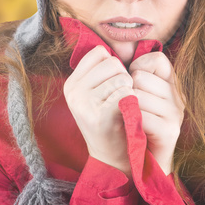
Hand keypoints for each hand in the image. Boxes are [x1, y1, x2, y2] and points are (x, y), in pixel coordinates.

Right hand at [64, 46, 132, 175]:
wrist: (114, 157)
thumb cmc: (113, 120)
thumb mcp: (100, 93)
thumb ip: (103, 71)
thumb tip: (117, 47)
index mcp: (72, 83)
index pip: (100, 54)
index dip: (115, 67)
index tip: (114, 86)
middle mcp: (73, 92)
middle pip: (113, 63)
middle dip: (124, 78)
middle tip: (121, 100)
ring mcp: (83, 104)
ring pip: (122, 78)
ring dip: (130, 91)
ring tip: (123, 109)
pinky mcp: (98, 116)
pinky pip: (125, 94)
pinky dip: (132, 103)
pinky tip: (126, 115)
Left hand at [128, 52, 184, 175]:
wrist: (135, 164)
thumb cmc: (128, 126)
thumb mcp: (132, 96)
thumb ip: (131, 75)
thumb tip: (113, 54)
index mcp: (171, 84)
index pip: (157, 59)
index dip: (137, 67)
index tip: (130, 84)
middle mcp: (177, 96)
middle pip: (142, 77)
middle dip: (127, 90)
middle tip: (128, 108)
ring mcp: (176, 114)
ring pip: (139, 96)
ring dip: (127, 108)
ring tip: (130, 120)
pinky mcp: (171, 131)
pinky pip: (143, 117)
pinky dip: (132, 123)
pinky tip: (133, 130)